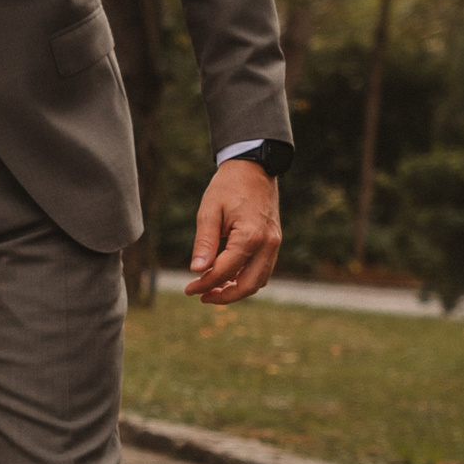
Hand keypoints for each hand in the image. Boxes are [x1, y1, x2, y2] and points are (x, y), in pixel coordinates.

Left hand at [186, 159, 282, 304]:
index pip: (224, 272)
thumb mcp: (209, 211)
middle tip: (201, 296)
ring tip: (212, 289)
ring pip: (259, 281)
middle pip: (248, 286)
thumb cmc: (228, 186)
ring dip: (237, 290)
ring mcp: (274, 244)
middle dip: (224, 296)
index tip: (189, 288)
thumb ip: (204, 242)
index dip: (205, 284)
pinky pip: (263, 269)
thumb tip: (197, 270)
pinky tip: (227, 276)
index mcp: (250, 236)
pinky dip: (246, 278)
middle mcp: (267, 244)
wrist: (254, 167)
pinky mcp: (274, 242)